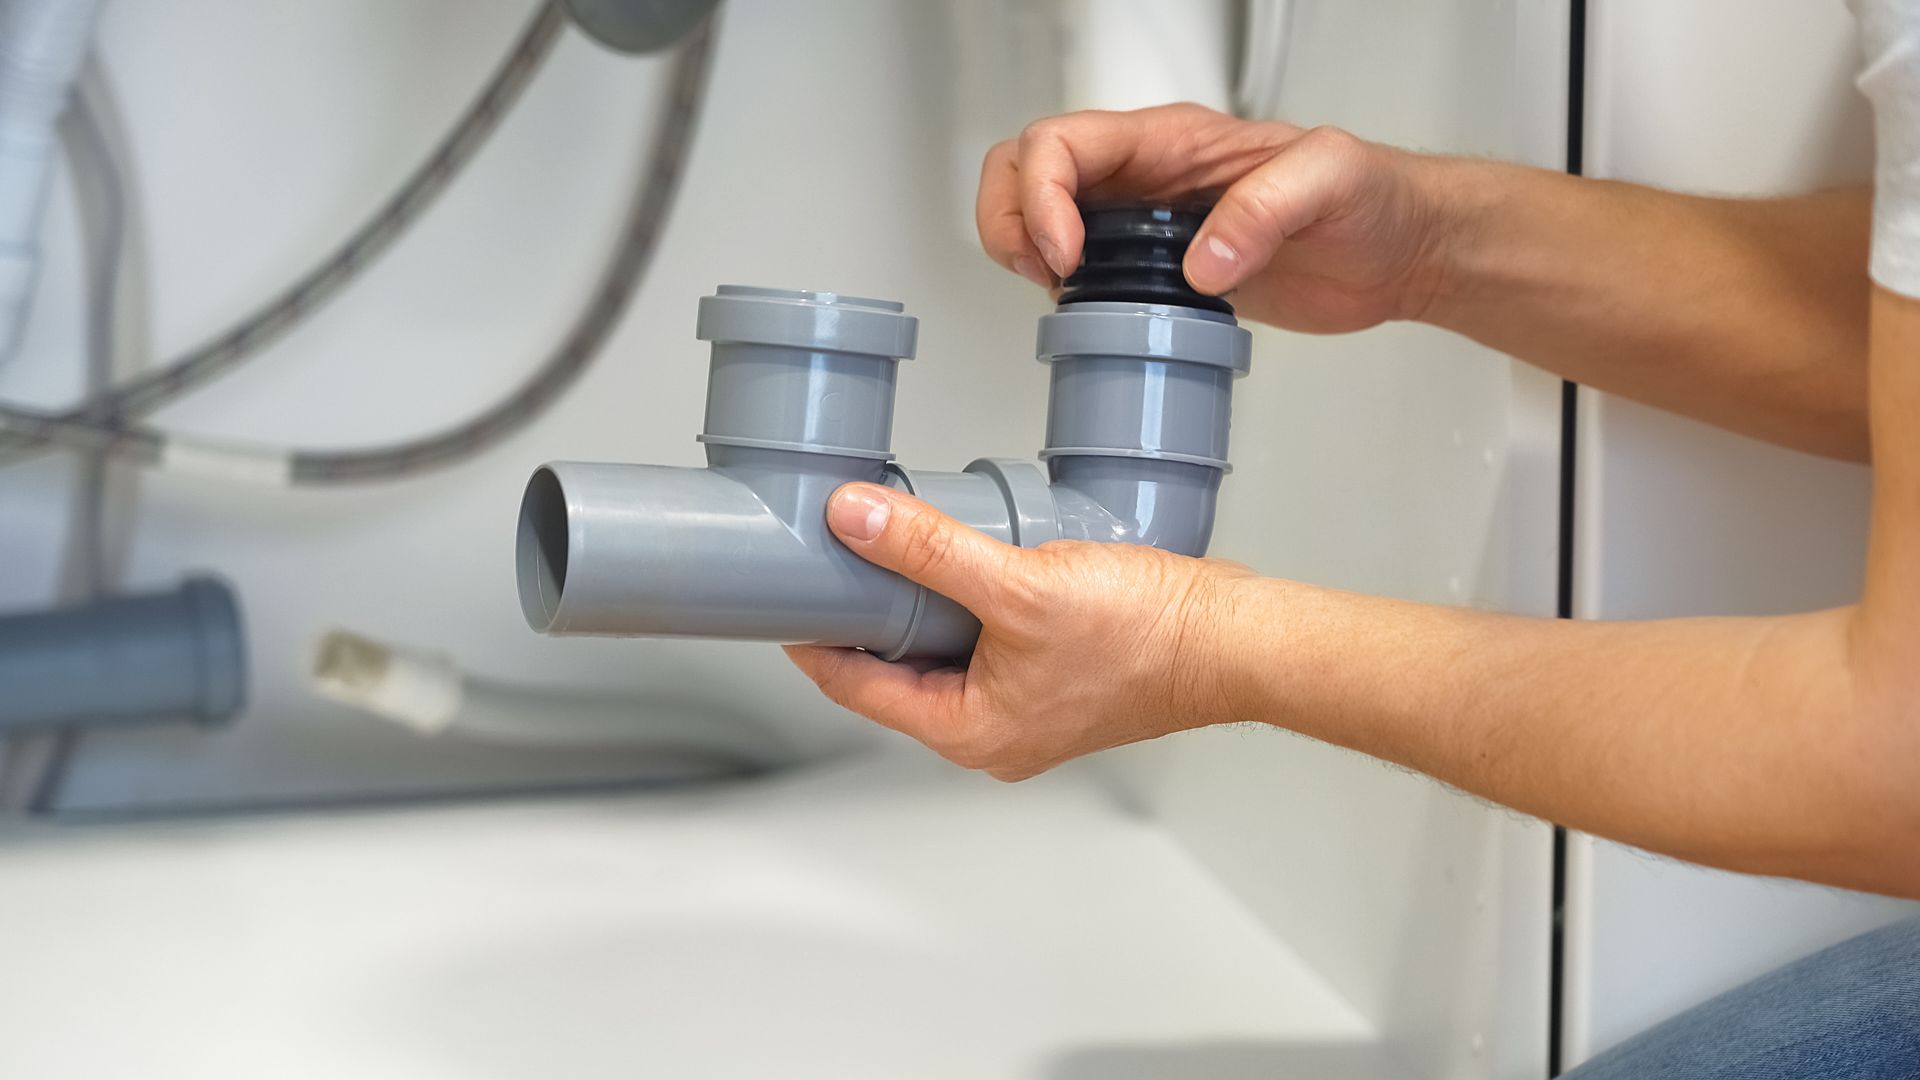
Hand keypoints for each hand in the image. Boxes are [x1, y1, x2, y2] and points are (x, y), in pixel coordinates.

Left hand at [783, 483, 1256, 780]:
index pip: (856, 686)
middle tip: (834, 554)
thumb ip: (928, 550)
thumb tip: (855, 518)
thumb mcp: (1019, 583)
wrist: (1233, 638)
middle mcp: (992, 731)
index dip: (812, 636)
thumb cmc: (1147, 636)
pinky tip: (970, 557)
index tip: (782, 591)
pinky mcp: (1056, 676)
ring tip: (897, 545)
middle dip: (865, 612)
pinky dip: (968, 601)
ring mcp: (1027, 706)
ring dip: (921, 601)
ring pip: (944, 652)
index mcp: (968, 732)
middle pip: (897, 670)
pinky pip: (988, 640)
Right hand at [977, 102, 1457, 332]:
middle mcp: (1146, 174)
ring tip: (1057, 291)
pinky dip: (1059, 288)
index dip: (1043, 197)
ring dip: (1022, 249)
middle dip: (1009, 218)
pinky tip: (1089, 314)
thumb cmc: (1374, 199)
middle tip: (1043, 273)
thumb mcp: (1331, 181)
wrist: (1397, 252)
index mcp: (1172, 139)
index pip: (1063, 143)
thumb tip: (1201, 262)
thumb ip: (1265, 209)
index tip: (1069, 255)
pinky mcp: (1155, 270)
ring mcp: (1143, 221)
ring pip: (1038, 213)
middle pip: (1025, 167)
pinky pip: (1078, 267)